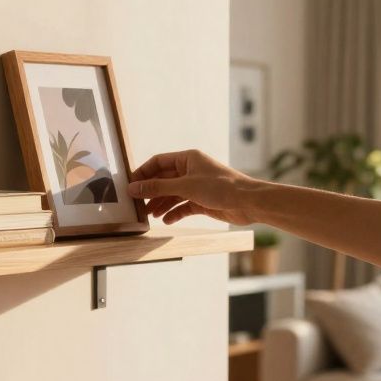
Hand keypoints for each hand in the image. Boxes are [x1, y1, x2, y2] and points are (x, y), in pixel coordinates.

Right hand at [128, 150, 260, 225]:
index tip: (131, 186)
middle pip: (164, 180)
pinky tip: (167, 220)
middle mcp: (191, 171)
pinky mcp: (203, 201)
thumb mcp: (185, 186)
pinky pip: (183, 206)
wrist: (249, 202)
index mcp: (188, 159)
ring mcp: (197, 186)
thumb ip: (157, 187)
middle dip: (151, 192)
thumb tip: (133, 188)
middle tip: (137, 204)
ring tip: (150, 215)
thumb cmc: (221, 187)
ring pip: (172, 194)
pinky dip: (174, 213)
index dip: (143, 173)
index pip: (158, 162)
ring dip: (161, 204)